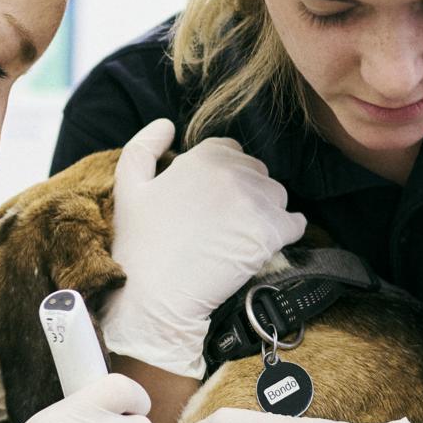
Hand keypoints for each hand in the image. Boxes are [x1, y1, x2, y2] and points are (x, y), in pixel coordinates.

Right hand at [99, 119, 304, 378]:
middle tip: (224, 224)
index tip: (211, 202)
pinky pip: (295, 224)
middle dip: (245, 193)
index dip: (222, 176)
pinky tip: (263, 247)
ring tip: (239, 238)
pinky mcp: (272, 233)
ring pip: (277, 197)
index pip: (231, 151)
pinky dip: (284, 233)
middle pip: (257, 173)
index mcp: (204, 156)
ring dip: (265, 213)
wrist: (153, 297)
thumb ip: (144, 147)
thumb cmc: (137, 245)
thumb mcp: (127, 186)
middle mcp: (234, 172)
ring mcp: (256, 202)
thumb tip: (167, 124)